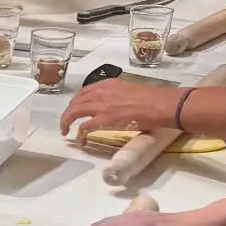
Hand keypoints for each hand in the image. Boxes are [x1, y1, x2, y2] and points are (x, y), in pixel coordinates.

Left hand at [60, 80, 181, 144]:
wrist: (160, 104)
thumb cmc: (150, 98)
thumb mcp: (127, 90)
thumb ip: (115, 95)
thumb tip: (111, 105)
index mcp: (107, 84)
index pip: (83, 92)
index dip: (75, 102)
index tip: (74, 109)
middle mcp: (100, 92)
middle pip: (74, 102)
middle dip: (67, 113)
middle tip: (66, 122)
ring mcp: (100, 106)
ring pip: (73, 112)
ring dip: (66, 122)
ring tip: (65, 131)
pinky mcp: (103, 119)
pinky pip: (83, 128)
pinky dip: (79, 135)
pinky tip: (80, 141)